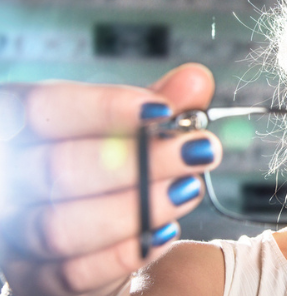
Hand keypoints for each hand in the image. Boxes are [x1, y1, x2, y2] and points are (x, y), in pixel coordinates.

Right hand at [0, 63, 221, 295]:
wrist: (91, 238)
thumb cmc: (103, 172)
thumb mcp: (129, 130)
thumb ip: (160, 104)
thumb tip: (195, 80)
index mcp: (20, 126)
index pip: (44, 107)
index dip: (104, 107)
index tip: (163, 110)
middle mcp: (8, 177)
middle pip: (58, 166)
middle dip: (139, 159)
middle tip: (198, 150)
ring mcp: (15, 232)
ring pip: (63, 225)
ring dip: (138, 207)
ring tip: (188, 189)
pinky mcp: (36, 277)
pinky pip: (77, 271)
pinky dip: (127, 250)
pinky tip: (165, 231)